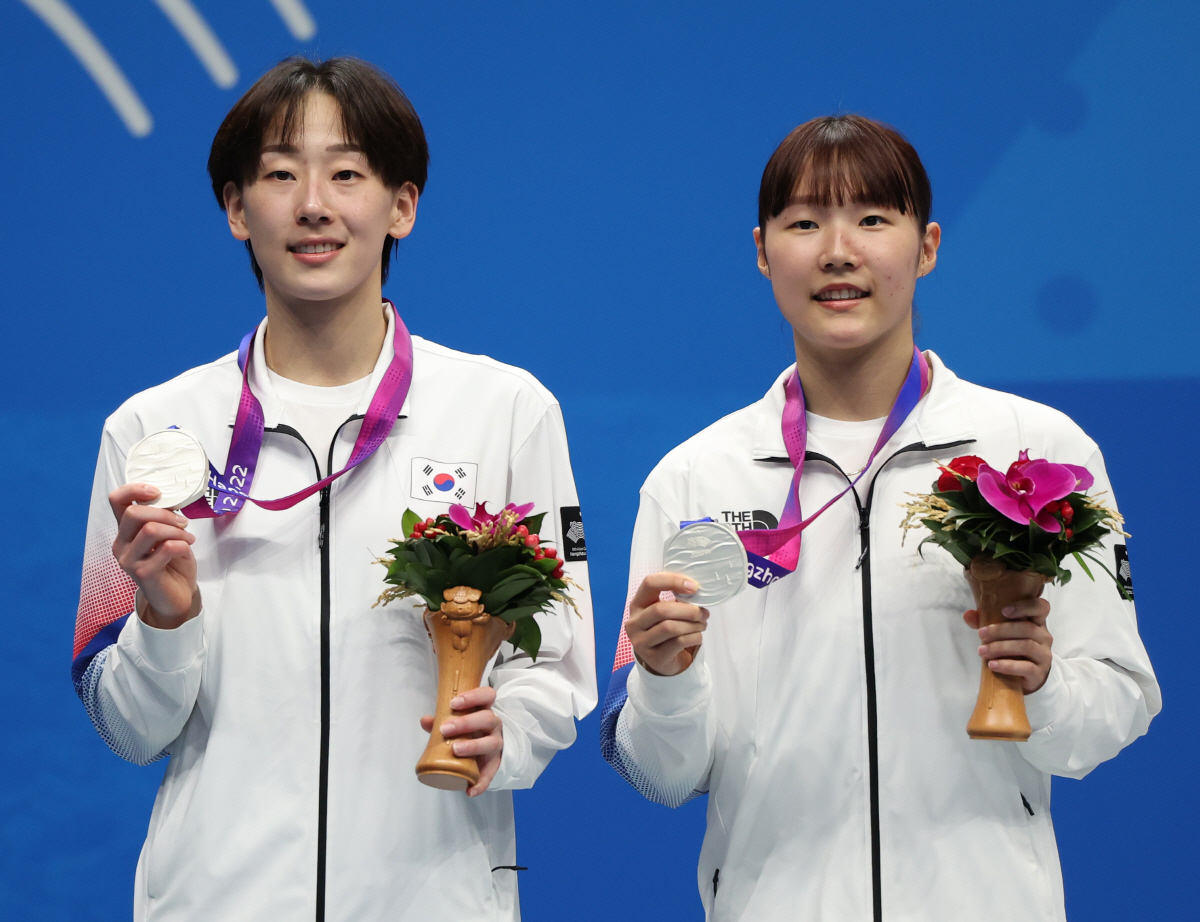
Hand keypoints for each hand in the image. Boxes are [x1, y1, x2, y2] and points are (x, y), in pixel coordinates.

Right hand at [109, 483, 198, 628]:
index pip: (116, 500)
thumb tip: (170, 498)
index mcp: (125, 530)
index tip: (157, 491)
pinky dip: (182, 546)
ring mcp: (129, 560)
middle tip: (183, 523)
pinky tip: (186, 552)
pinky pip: (166, 548)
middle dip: (165, 514)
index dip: (134, 489)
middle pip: (134, 513)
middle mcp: (121, 544)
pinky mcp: (142, 573)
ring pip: (150, 530)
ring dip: (176, 531)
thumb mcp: (166, 534)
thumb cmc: (172, 562)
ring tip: (188, 538)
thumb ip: (162, 518)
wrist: (177, 595)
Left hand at [420, 686, 502, 796]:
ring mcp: (496, 743)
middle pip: (487, 718)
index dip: (473, 697)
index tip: (454, 703)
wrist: (485, 750)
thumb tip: (425, 720)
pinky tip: (470, 790)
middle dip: (466, 722)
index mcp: (484, 710)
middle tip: (445, 729)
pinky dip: (481, 783)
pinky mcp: (495, 764)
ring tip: (456, 749)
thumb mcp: (455, 722)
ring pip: (491, 742)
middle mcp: (493, 725)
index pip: (487, 696)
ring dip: (473, 746)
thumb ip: (440, 720)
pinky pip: (491, 773)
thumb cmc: (468, 731)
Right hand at [625, 572, 708, 676]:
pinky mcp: (653, 657)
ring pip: (670, 627)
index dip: (673, 581)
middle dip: (688, 610)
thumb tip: (697, 592)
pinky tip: (697, 636)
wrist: (661, 662)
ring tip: (702, 625)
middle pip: (661, 609)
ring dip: (693, 625)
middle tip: (702, 613)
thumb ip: (676, 600)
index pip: (649, 583)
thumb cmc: (665, 630)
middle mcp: (634, 622)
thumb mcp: (666, 612)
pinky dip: (694, 637)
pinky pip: (678, 642)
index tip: (694, 587)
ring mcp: (641, 642)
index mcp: (637, 604)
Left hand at [963, 598, 1053, 693]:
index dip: (1025, 606)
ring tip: (982, 651)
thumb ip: (985, 621)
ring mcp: (1044, 655)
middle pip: (1026, 628)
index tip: (1004, 611)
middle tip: (980, 634)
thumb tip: (967, 614)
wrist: (1025, 676)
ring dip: (1000, 647)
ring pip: (1026, 646)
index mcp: (1036, 622)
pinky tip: (992, 665)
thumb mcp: (1000, 633)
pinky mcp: (1040, 672)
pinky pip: (1027, 667)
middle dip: (1000, 630)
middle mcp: (1044, 636)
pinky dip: (1007, 665)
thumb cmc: (1012, 648)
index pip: (1041, 607)